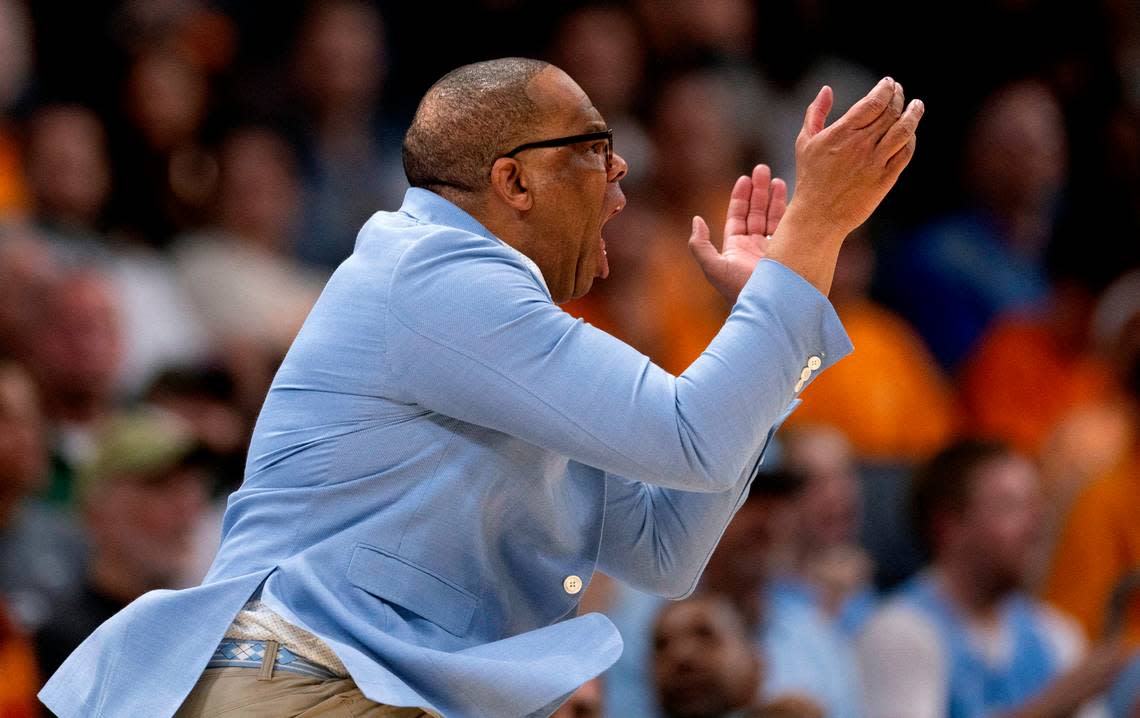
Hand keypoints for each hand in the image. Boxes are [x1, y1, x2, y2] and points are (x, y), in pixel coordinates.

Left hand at [688, 164, 787, 302]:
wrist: (769, 307)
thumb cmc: (739, 289)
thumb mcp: (714, 267)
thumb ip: (700, 245)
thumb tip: (696, 220)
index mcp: (736, 248)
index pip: (738, 217)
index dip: (741, 197)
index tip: (745, 178)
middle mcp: (754, 247)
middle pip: (756, 212)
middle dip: (759, 191)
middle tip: (762, 169)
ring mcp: (774, 249)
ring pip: (773, 217)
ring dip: (774, 197)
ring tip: (777, 178)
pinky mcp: (790, 251)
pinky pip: (789, 226)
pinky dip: (789, 210)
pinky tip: (790, 194)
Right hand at [764, 77, 922, 294]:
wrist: (819, 216)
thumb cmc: (810, 178)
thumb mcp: (805, 142)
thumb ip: (815, 113)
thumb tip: (826, 90)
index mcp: (842, 133)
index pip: (874, 102)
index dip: (886, 89)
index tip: (889, 83)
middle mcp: (861, 145)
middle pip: (891, 112)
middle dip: (899, 97)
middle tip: (900, 92)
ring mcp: (875, 162)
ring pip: (904, 130)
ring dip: (913, 114)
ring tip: (917, 106)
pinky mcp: (885, 179)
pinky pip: (905, 153)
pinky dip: (910, 140)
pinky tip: (909, 134)